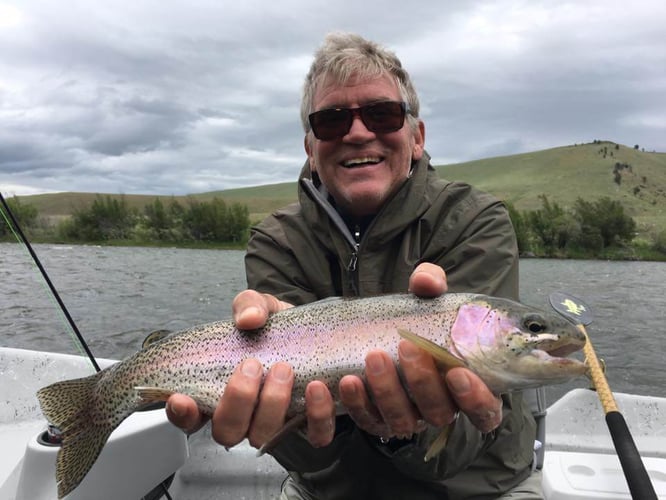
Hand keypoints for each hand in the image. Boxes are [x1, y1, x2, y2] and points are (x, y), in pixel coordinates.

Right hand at [166, 290, 335, 448]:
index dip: (182, 414)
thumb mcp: (259, 308)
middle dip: (238, 401)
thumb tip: (249, 319)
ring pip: (265, 436)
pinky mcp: (310, 424)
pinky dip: (318, 416)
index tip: (181, 398)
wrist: (314, 332)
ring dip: (273, 406)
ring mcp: (275, 424)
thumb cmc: (276, 327)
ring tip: (285, 370)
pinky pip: (315, 435)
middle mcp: (244, 416)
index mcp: (218, 391)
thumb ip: (249, 306)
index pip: (190, 416)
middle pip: (227, 432)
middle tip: (252, 366)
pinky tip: (319, 388)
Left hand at [339, 263, 502, 436]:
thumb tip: (426, 281)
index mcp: (460, 386)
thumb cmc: (409, 321)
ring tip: (372, 357)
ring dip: (387, 393)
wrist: (366, 332)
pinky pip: (363, 422)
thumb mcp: (422, 299)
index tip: (458, 373)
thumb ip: (429, 285)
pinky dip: (351, 406)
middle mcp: (434, 408)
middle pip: (438, 414)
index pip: (484, 412)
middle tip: (406, 347)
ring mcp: (402, 418)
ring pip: (400, 422)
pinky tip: (339, 382)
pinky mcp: (370, 420)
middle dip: (423, 383)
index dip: (477, 400)